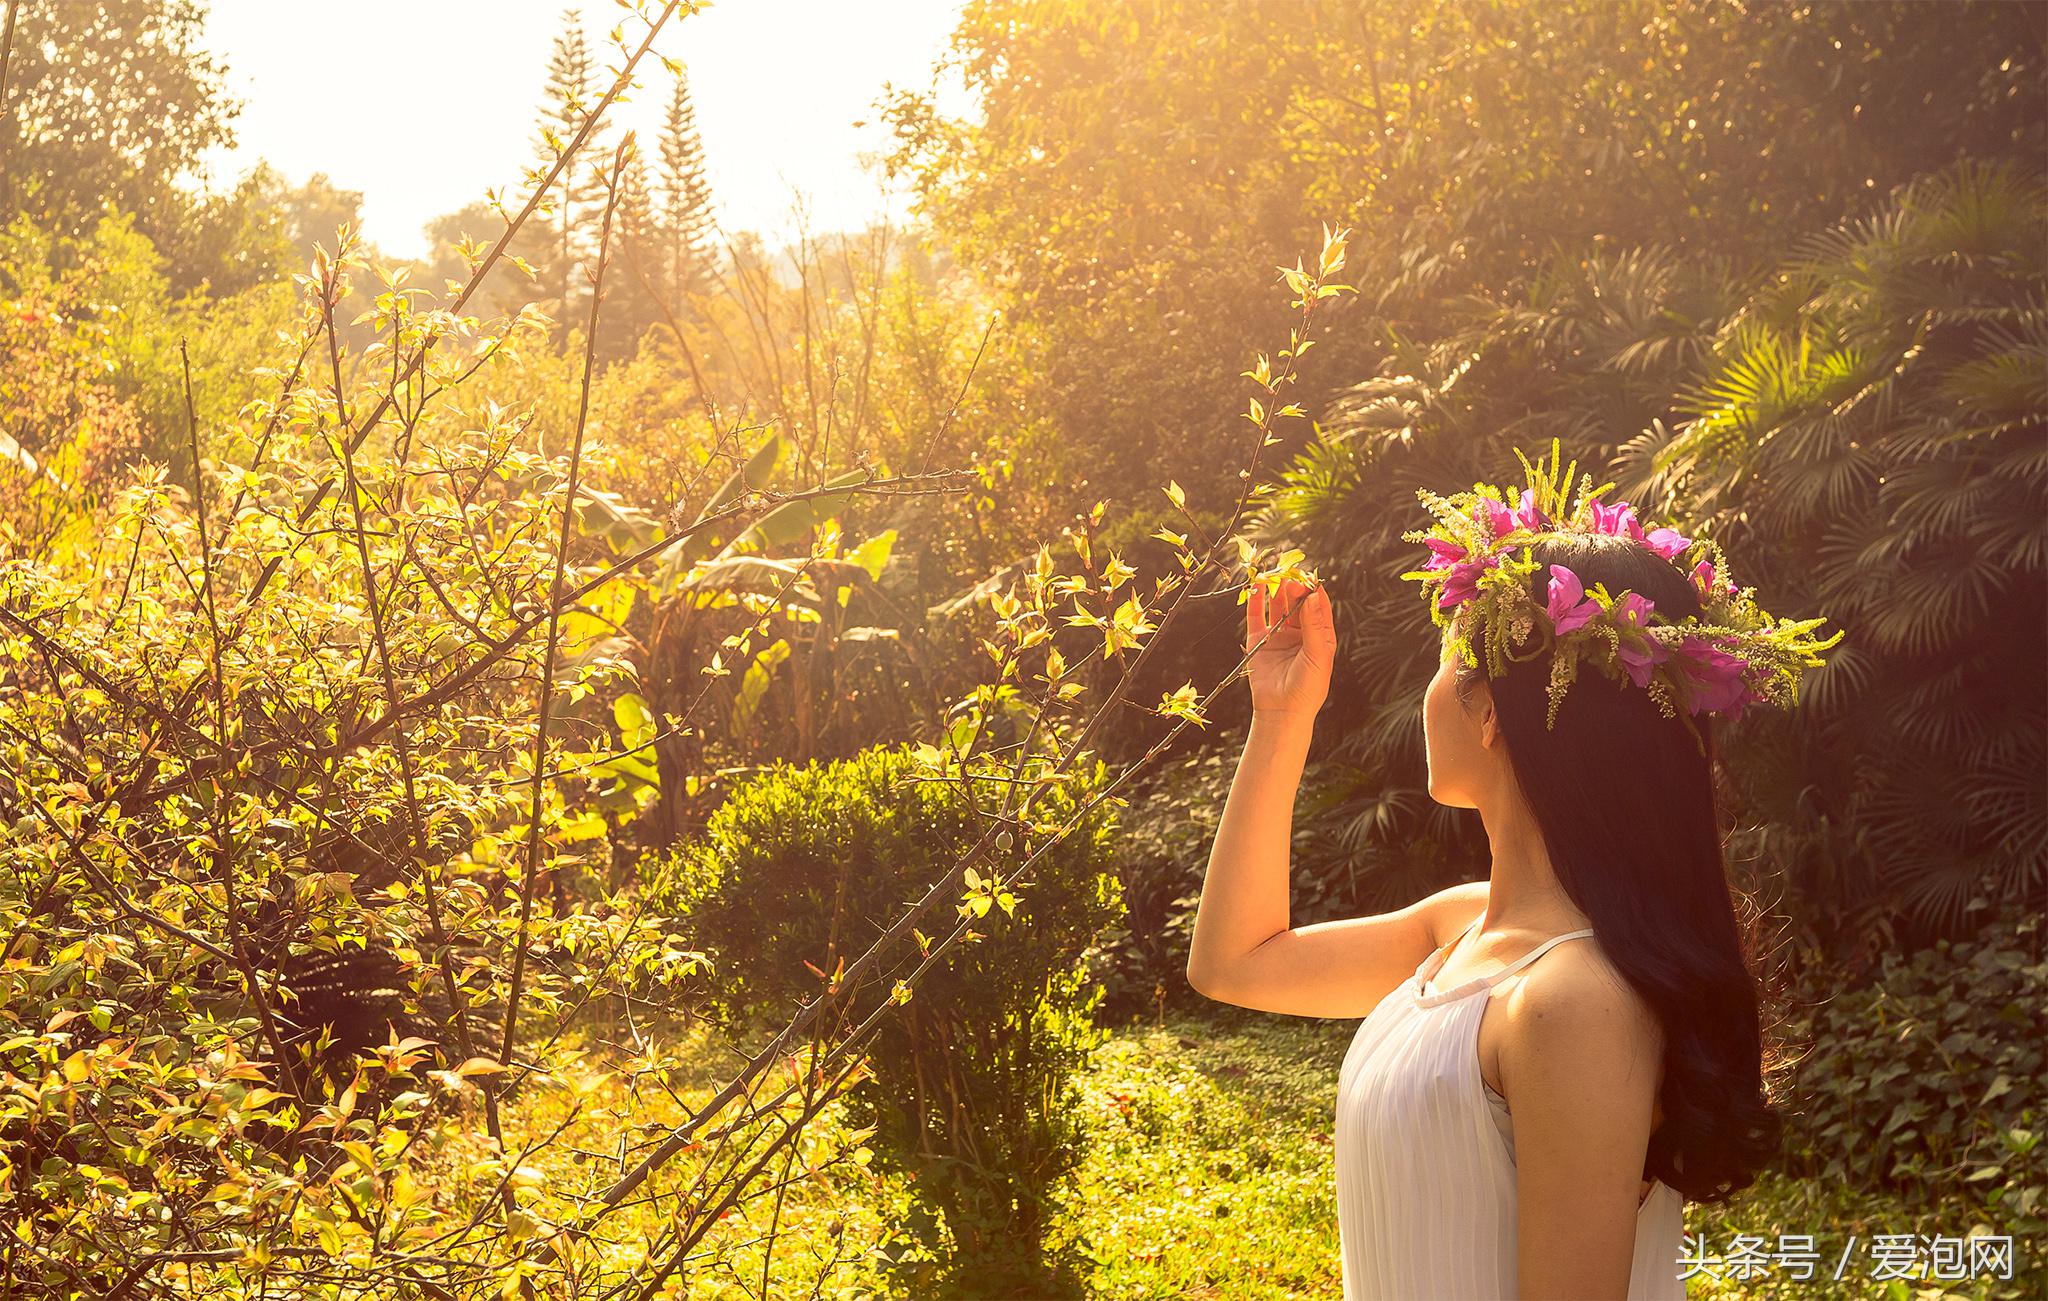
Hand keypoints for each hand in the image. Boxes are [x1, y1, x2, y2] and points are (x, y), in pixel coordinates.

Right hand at [1245, 577, 1334, 718]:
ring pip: (1276, 605)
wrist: (1283, 711)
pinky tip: (1255, 587)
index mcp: (1319, 635)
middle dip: (1293, 587)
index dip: (1313, 589)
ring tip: (1272, 575)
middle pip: (1296, 602)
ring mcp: (1278, 635)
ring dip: (1275, 590)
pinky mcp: (1258, 641)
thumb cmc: (1308, 687)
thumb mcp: (1318, 654)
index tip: (1308, 576)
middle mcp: (1299, 632)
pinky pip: (1256, 616)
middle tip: (1288, 575)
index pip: (1318, 605)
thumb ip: (1314, 625)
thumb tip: (1312, 596)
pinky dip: (1255, 601)